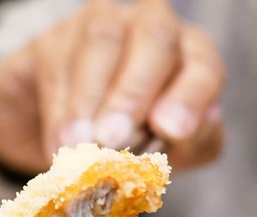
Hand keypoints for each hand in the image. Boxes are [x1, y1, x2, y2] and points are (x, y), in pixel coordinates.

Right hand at [0, 0, 225, 175]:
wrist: (59, 140)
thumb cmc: (127, 142)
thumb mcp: (166, 151)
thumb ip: (191, 143)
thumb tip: (193, 131)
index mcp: (189, 56)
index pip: (202, 66)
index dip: (190, 97)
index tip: (171, 130)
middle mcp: (152, 28)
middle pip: (155, 38)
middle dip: (133, 91)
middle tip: (114, 138)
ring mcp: (101, 25)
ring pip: (102, 41)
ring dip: (89, 99)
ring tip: (79, 144)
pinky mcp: (53, 40)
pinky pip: (58, 63)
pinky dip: (59, 109)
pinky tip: (58, 144)